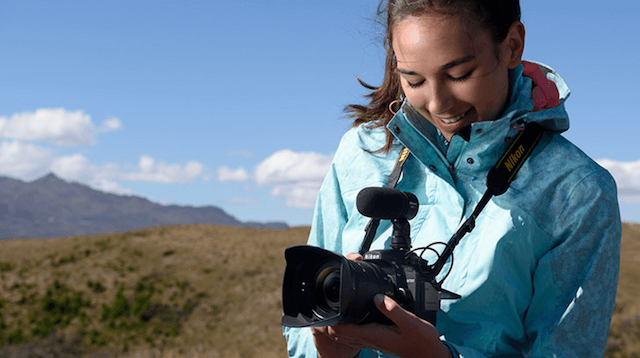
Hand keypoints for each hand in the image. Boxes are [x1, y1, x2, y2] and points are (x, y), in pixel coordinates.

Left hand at [313, 254, 452, 357]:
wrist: (428, 353)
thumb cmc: (420, 340)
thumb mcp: (410, 321)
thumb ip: (393, 309)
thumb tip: (378, 297)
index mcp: (372, 334)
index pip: (341, 329)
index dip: (331, 319)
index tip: (327, 304)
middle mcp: (368, 338)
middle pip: (338, 332)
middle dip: (330, 319)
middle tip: (327, 302)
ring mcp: (371, 339)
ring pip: (345, 333)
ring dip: (337, 322)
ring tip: (335, 306)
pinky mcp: (376, 338)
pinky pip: (355, 332)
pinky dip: (348, 324)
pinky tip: (352, 314)